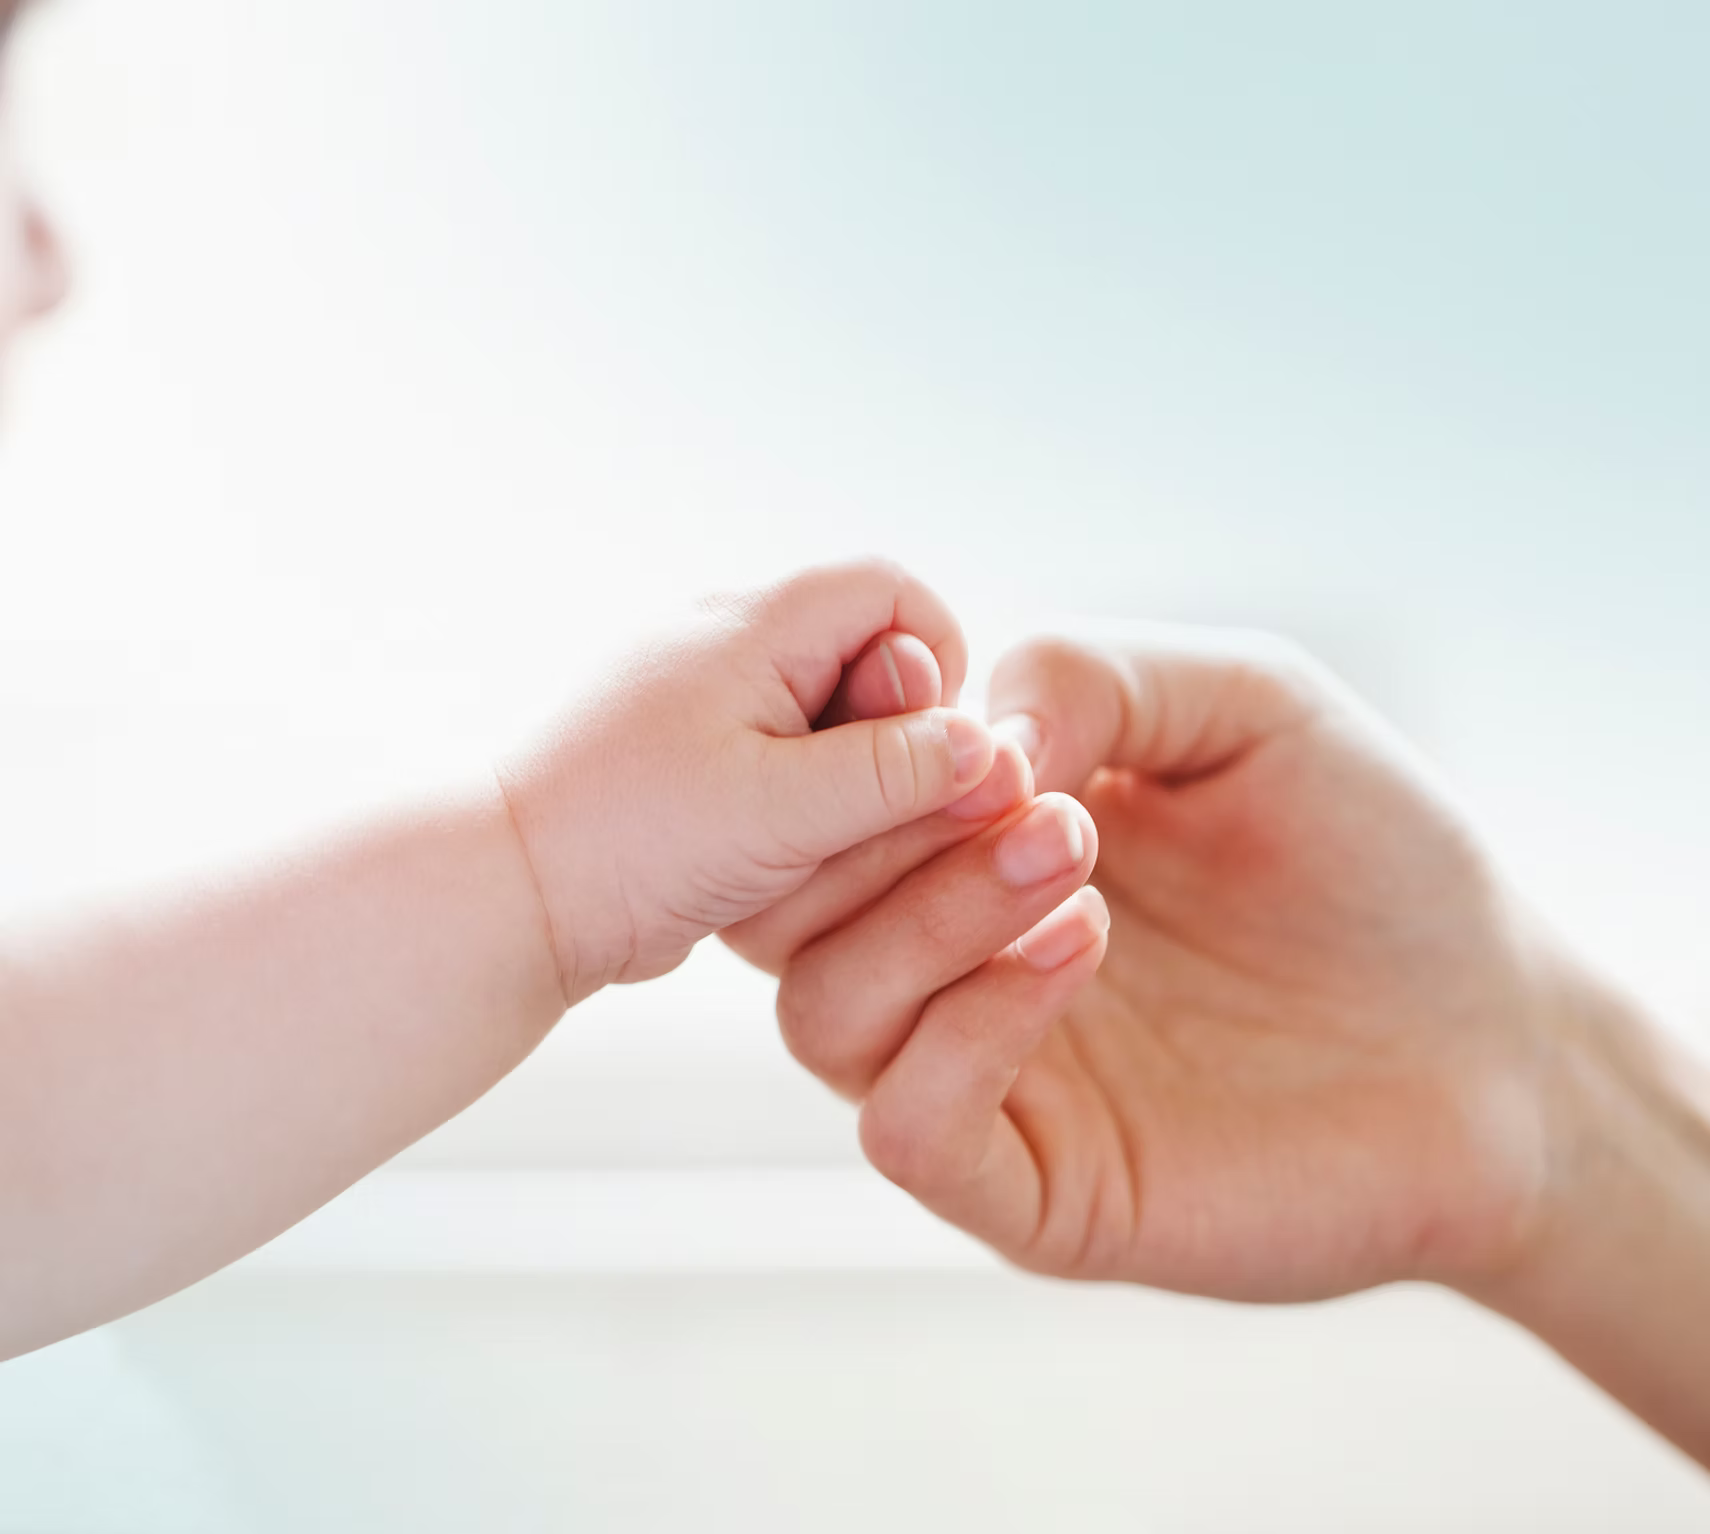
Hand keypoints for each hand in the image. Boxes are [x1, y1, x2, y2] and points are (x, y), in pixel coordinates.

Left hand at [498, 561, 996, 1001]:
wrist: (504, 896)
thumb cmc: (631, 842)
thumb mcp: (783, 809)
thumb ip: (896, 772)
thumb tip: (988, 747)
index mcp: (752, 621)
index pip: (893, 593)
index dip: (937, 668)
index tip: (931, 757)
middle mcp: (724, 638)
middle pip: (865, 654)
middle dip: (892, 737)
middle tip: (865, 818)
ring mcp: (701, 695)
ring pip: (825, 714)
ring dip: (845, 781)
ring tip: (806, 849)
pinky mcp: (686, 753)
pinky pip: (778, 755)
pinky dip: (798, 804)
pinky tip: (770, 861)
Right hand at [734, 628, 1569, 1300]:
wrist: (1499, 1034)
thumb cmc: (1370, 858)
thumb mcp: (1246, 701)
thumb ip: (1097, 672)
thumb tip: (971, 733)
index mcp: (972, 848)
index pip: (818, 808)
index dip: (850, 746)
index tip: (951, 704)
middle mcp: (952, 963)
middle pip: (782, 913)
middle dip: (872, 832)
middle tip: (1023, 784)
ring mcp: (991, 1078)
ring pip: (824, 1017)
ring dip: (924, 917)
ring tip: (1072, 855)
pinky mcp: (1040, 1192)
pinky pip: (911, 1130)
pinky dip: (964, 1030)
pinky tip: (1083, 947)